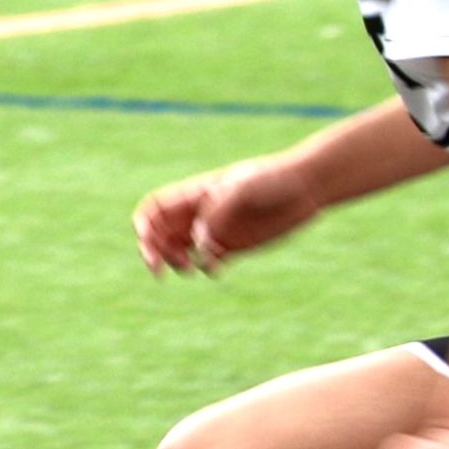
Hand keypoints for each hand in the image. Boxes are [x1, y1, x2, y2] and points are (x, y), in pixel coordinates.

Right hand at [133, 154, 316, 275]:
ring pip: (181, 251)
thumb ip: (217, 214)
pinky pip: (209, 262)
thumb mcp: (241, 189)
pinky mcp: (234, 246)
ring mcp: (216, 231)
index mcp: (194, 194)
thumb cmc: (271, 178)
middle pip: (161, 235)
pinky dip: (206, 268)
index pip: (155, 210)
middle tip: (159, 270)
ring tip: (190, 267)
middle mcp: (200, 214)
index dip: (143, 226)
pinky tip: (217, 267)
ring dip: (176, 262)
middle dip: (153, 252)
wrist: (305, 186)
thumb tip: (199, 244)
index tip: (147, 243)